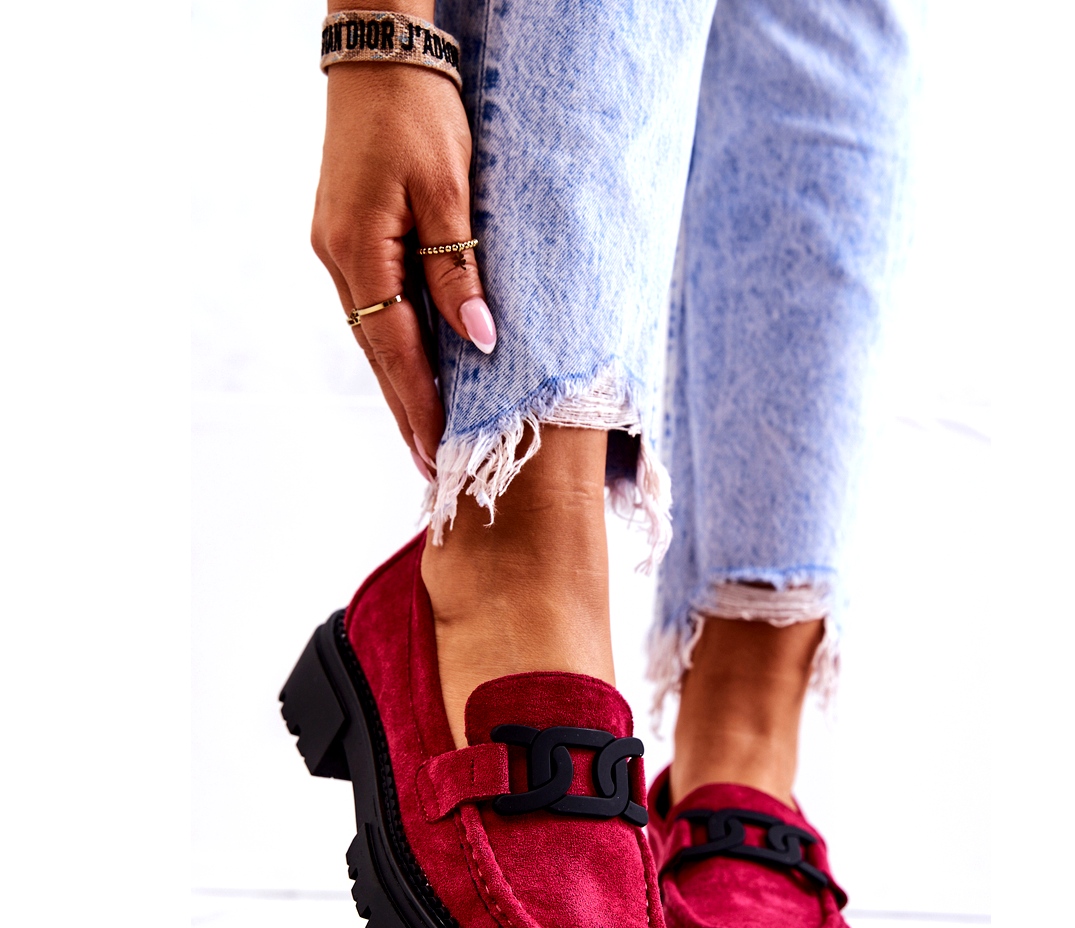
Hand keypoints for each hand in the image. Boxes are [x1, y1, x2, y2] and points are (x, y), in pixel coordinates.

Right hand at [311, 60, 495, 466]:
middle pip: (377, 357)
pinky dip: (395, 350)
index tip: (439, 456)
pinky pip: (374, 311)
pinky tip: (414, 373)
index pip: (395, 351)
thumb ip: (458, 268)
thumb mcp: (448, 189)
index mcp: (359, 252)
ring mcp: (337, 252)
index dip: (420, 407)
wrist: (378, 54)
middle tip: (432, 469)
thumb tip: (480, 339)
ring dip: (401, 388)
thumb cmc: (418, 112)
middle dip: (407, 414)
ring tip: (427, 436)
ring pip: (374, 338)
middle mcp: (339, 260)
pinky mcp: (347, 241)